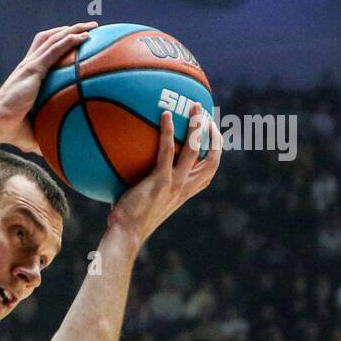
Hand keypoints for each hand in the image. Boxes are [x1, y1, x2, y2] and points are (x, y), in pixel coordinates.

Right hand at [0, 22, 97, 153]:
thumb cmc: (10, 130)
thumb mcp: (33, 133)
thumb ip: (46, 137)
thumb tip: (58, 155)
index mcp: (28, 76)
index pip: (42, 52)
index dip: (58, 44)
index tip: (75, 43)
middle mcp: (28, 65)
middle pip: (49, 38)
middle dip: (69, 30)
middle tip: (89, 30)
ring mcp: (30, 65)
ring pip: (53, 38)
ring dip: (73, 29)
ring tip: (92, 27)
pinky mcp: (32, 68)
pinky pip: (55, 49)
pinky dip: (70, 40)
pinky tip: (86, 37)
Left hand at [107, 104, 222, 250]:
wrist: (127, 234)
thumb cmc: (130, 221)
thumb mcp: (147, 201)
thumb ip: (149, 186)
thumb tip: (130, 167)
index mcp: (185, 193)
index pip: (208, 171)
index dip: (214, 152)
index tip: (211, 136)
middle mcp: (185, 187)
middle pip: (211, 158)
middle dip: (213, 135)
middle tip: (206, 115)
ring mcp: (175, 183)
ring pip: (194, 149)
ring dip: (197, 126)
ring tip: (195, 106)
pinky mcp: (160, 180)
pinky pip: (166, 150)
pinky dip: (167, 132)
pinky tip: (164, 116)